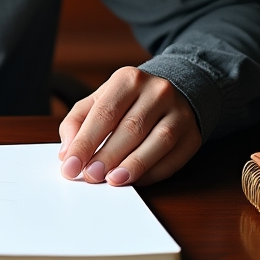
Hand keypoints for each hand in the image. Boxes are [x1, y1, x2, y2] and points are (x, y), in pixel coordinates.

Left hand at [58, 67, 200, 185]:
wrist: (175, 90)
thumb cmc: (129, 100)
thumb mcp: (99, 100)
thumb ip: (78, 122)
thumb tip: (67, 152)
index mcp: (128, 79)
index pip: (104, 113)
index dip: (86, 142)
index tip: (70, 165)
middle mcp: (157, 91)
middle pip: (131, 128)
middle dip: (107, 155)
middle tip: (89, 176)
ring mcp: (179, 112)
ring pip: (158, 141)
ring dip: (133, 165)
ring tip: (113, 180)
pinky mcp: (193, 134)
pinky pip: (174, 157)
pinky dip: (153, 172)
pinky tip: (134, 180)